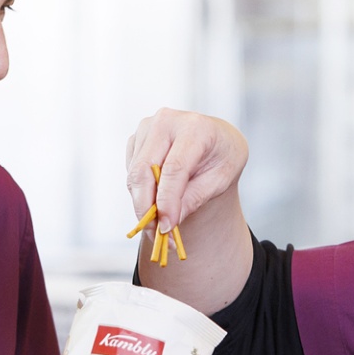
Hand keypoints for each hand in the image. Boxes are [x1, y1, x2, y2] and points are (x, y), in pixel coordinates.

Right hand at [125, 110, 248, 231]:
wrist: (215, 140)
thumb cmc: (222, 157)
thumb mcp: (221, 179)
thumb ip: (195, 198)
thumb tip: (169, 222)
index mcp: (195, 127)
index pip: (174, 168)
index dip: (167, 201)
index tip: (167, 228)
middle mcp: (166, 121)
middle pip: (144, 170)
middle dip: (146, 207)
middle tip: (156, 234)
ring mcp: (147, 128)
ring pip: (134, 175)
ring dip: (142, 205)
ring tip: (159, 224)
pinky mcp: (136, 138)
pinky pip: (131, 173)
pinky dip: (140, 194)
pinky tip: (157, 201)